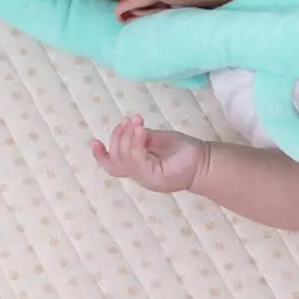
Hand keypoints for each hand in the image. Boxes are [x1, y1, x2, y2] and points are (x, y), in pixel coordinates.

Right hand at [91, 115, 208, 192]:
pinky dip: (137, 144)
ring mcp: (146, 178)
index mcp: (138, 167)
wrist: (204, 161)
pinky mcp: (154, 177)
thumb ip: (141, 138)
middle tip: (130, 121)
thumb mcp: (158, 140)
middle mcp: (139, 175)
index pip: (113, 165)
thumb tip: (128, 129)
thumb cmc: (183, 150)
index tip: (94, 141)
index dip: (100, 156)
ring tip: (137, 123)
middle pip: (116, 159)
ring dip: (128, 138)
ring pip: (125, 159)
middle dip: (118, 137)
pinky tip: (141, 130)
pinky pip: (138, 160)